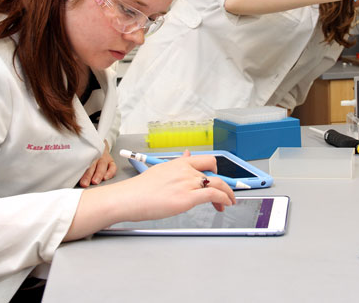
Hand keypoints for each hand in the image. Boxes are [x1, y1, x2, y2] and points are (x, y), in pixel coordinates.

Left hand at [79, 141, 116, 186]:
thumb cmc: (88, 155)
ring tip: (95, 182)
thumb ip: (77, 164)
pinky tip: (105, 178)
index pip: (83, 163)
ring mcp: (104, 158)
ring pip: (102, 165)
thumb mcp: (82, 156)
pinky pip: (112, 167)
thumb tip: (70, 176)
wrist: (99, 145)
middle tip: (84, 183)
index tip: (77, 179)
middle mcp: (96, 156)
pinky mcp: (111, 161)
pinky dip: (110, 172)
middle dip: (88, 175)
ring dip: (98, 174)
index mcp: (86, 155)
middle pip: (91, 165)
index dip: (80, 171)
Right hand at [117, 150, 236, 221]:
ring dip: (228, 193)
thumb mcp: (161, 169)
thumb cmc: (140, 189)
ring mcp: (187, 183)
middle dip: (224, 183)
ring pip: (218, 183)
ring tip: (229, 201)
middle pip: (214, 171)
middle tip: (226, 192)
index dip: (215, 169)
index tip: (218, 177)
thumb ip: (177, 163)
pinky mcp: (187, 198)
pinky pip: (213, 195)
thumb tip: (187, 155)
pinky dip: (224, 198)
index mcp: (178, 163)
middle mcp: (185, 170)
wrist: (129, 198)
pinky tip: (225, 204)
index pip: (205, 160)